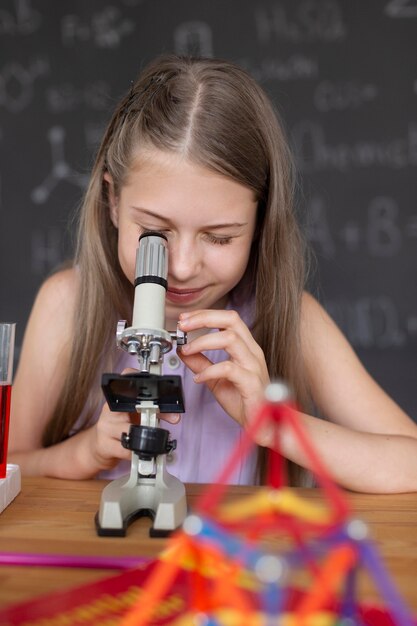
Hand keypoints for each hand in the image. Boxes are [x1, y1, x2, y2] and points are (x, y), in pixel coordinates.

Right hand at [91, 366, 180, 470]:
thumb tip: (175, 417)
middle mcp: (110, 410)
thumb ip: (156, 414)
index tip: (154, 382)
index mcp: (118, 399)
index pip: (125, 379)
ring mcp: (106, 426)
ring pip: (131, 430)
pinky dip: (136, 452)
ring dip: (146, 437)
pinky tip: (139, 452)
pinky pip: (125, 449)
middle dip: (154, 413)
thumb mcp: (136, 417)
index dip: (136, 376)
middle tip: (171, 418)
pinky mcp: (104, 444)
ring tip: (154, 440)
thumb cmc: (119, 429)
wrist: (98, 448)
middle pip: (134, 406)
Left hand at [177, 309, 271, 444]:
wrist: (264, 425)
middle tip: (183, 325)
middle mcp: (252, 352)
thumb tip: (182, 350)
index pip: (228, 319)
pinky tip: (199, 378)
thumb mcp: (215, 379)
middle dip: (204, 318)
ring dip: (203, 341)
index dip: (205, 315)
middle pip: (231, 320)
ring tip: (187, 350)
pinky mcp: (252, 383)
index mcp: (246, 348)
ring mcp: (254, 366)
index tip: (185, 319)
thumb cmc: (245, 401)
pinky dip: (209, 371)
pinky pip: (229, 369)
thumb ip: (200, 363)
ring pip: (231, 339)